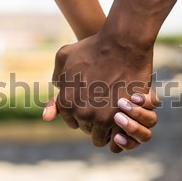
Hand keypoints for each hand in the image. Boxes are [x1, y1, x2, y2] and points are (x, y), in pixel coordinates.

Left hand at [50, 31, 153, 151]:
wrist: (122, 44)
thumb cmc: (93, 47)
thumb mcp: (65, 56)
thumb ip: (58, 75)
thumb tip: (57, 87)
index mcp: (66, 102)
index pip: (71, 122)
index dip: (81, 115)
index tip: (91, 107)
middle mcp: (81, 113)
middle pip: (86, 129)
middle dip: (93, 121)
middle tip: (104, 109)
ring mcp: (101, 117)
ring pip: (101, 136)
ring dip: (106, 129)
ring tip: (114, 117)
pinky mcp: (121, 117)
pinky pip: (117, 134)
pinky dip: (119, 129)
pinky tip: (124, 116)